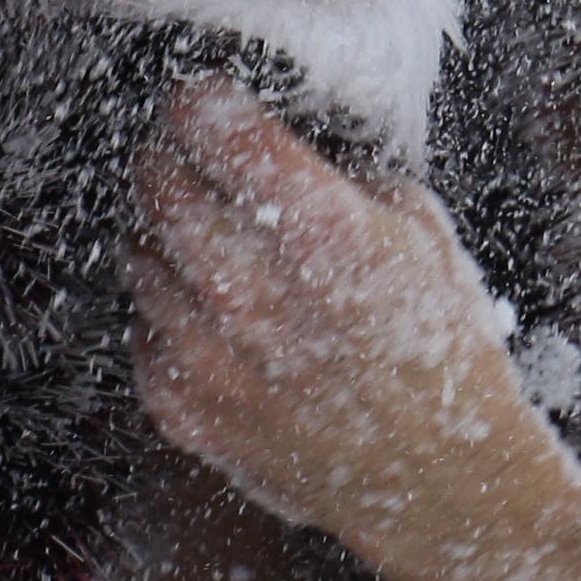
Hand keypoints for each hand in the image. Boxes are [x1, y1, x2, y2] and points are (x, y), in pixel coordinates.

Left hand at [128, 80, 562, 574]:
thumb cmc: (441, 352)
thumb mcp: (419, 230)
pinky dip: (167, 311)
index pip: (207, 119)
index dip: (202, 98)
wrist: (442, 481)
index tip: (205, 101)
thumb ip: (340, 174)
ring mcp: (203, 350)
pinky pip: (142, 325)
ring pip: (138, 249)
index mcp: (313, 224)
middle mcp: (245, 284)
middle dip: (169, 156)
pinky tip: (212, 315)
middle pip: (155, 177)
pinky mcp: (181, 404)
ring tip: (206, 241)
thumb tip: (278, 141)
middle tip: (190, 160)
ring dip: (164, 233)